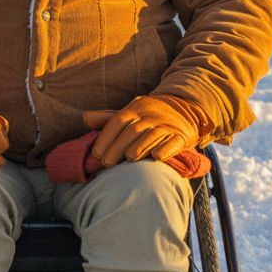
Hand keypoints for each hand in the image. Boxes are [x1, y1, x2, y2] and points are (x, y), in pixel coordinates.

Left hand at [81, 96, 198, 166]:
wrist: (186, 109)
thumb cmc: (150, 117)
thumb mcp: (131, 113)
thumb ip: (108, 119)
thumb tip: (85, 119)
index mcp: (136, 108)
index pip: (118, 121)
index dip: (106, 137)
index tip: (96, 153)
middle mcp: (151, 115)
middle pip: (132, 130)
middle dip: (118, 146)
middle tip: (106, 163)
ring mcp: (167, 124)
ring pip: (152, 134)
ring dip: (140, 146)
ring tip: (128, 158)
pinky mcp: (182, 135)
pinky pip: (174, 141)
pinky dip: (166, 149)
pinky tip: (156, 156)